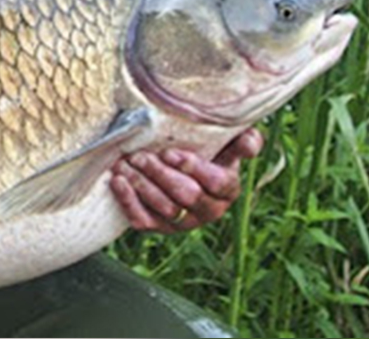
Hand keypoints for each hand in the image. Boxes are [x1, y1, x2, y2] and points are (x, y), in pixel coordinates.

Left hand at [109, 128, 263, 233]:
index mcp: (228, 190)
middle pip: (187, 196)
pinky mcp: (159, 227)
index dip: (194, 168)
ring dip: (142, 185)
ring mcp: (183, 222)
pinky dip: (129, 202)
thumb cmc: (205, 152)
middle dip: (161, 175)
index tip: (170, 153)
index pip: (217, 183)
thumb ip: (242, 141)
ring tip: (125, 164)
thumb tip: (250, 141)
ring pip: (164, 208)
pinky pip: (144, 221)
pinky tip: (117, 181)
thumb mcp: (226, 144)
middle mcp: (209, 210)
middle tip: (140, 156)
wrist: (177, 169)